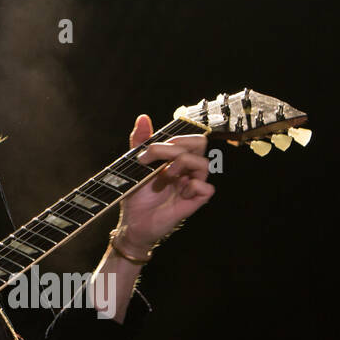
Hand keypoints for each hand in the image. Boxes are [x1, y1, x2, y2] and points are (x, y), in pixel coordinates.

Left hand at [117, 114, 214, 255]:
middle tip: (158, 157)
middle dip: (178, 146)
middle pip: (200, 144)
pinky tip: (179, 191)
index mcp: (174, 159)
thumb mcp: (135, 165)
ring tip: (165, 175)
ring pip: (203, 163)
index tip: (148, 150)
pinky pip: (207, 188)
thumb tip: (143, 117)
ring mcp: (191, 185)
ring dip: (182, 163)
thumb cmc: (136, 195)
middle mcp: (185, 169)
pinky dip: (193, 186)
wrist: (132, 222)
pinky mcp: (194, 201)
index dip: (173, 138)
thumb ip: (140, 141)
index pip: (187, 137)